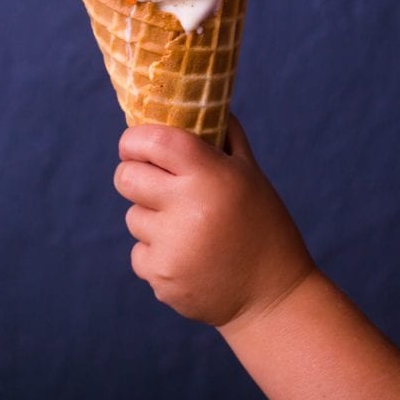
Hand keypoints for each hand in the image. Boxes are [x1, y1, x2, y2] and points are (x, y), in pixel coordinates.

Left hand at [114, 115, 315, 326]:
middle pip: (126, 177)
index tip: (135, 145)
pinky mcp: (162, 277)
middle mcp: (188, 207)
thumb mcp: (251, 176)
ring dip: (151, 219)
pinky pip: (139, 253)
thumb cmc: (263, 226)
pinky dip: (156, 254)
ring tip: (188, 231)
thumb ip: (225, 137)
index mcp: (211, 175)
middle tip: (152, 183)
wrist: (273, 297)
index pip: (151, 141)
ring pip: (132, 217)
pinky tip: (188, 259)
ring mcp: (172, 245)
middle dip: (133, 176)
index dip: (134, 140)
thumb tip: (200, 101)